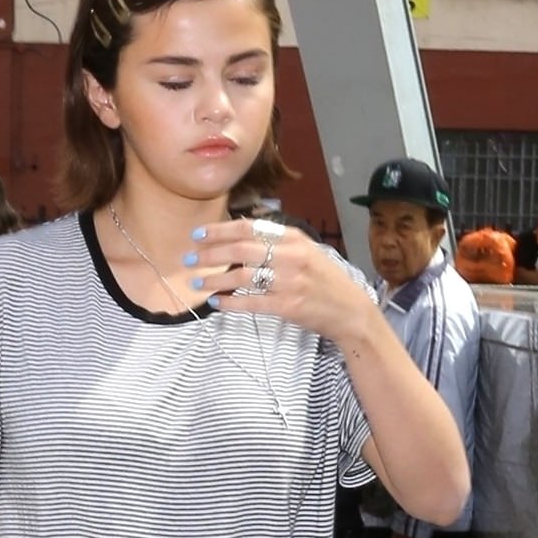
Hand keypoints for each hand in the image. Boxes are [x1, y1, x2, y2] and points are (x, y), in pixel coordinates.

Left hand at [186, 218, 369, 341]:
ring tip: (198, 282)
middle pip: (241, 250)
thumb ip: (276, 241)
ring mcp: (290, 282)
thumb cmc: (323, 279)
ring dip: (215, 279)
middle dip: (209, 254)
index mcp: (293, 238)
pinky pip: (251, 303)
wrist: (349, 309)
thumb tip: (239, 233)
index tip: (198, 235)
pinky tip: (216, 303)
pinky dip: (230, 303)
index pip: (249, 228)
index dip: (219, 231)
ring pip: (242, 276)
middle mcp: (291, 256)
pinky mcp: (288, 306)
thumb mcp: (305, 250)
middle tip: (188, 260)